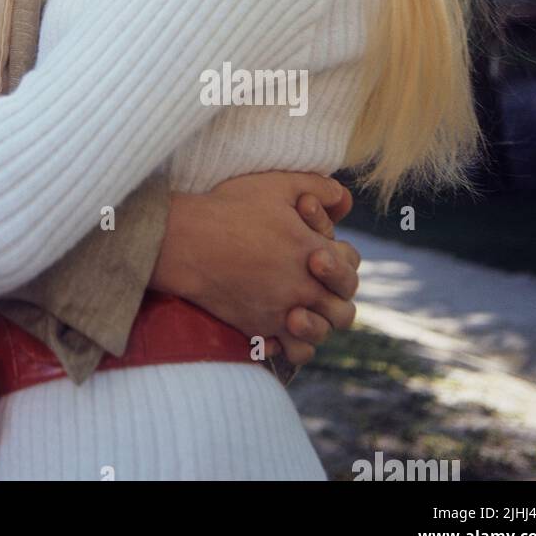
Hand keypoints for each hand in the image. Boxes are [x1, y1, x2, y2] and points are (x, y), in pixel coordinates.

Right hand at [152, 172, 360, 368]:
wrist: (186, 241)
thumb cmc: (228, 209)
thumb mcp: (274, 185)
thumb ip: (317, 186)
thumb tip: (343, 197)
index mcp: (314, 253)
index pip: (350, 266)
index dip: (341, 260)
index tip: (320, 253)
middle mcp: (304, 288)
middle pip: (343, 310)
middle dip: (335, 298)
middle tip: (313, 285)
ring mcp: (281, 312)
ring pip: (319, 335)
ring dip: (317, 325)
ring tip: (300, 311)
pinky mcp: (258, 328)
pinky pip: (288, 351)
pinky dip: (289, 345)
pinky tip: (278, 329)